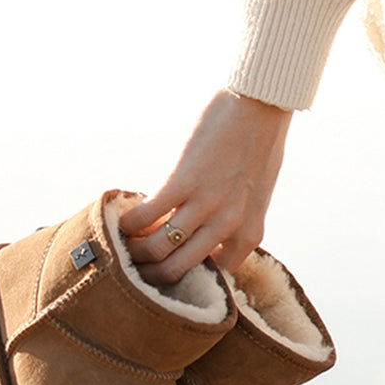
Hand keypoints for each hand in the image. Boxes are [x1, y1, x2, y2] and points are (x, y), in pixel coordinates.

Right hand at [121, 90, 292, 280]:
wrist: (261, 106)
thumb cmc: (261, 146)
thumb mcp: (257, 196)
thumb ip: (236, 220)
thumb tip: (208, 235)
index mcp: (250, 234)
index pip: (214, 277)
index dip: (186, 276)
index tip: (168, 266)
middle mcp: (229, 226)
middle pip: (178, 269)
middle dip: (152, 274)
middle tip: (135, 266)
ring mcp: (207, 205)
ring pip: (158, 248)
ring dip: (135, 251)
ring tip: (124, 245)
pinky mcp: (184, 181)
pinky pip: (147, 215)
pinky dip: (129, 222)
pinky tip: (123, 219)